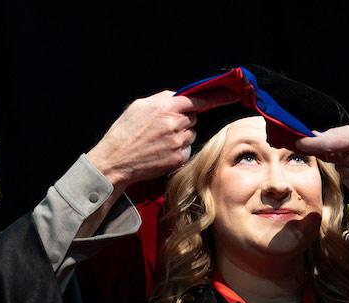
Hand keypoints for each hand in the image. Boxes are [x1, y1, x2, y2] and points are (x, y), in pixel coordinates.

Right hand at [87, 90, 228, 190]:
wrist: (116, 160)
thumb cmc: (124, 131)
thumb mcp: (139, 106)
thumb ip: (162, 99)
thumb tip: (179, 97)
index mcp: (165, 107)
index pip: (197, 99)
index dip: (217, 97)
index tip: (232, 96)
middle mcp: (174, 123)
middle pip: (192, 118)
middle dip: (182, 121)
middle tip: (162, 128)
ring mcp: (178, 142)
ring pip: (190, 134)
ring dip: (180, 136)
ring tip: (158, 141)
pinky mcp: (178, 157)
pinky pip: (186, 149)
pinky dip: (177, 150)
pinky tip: (161, 151)